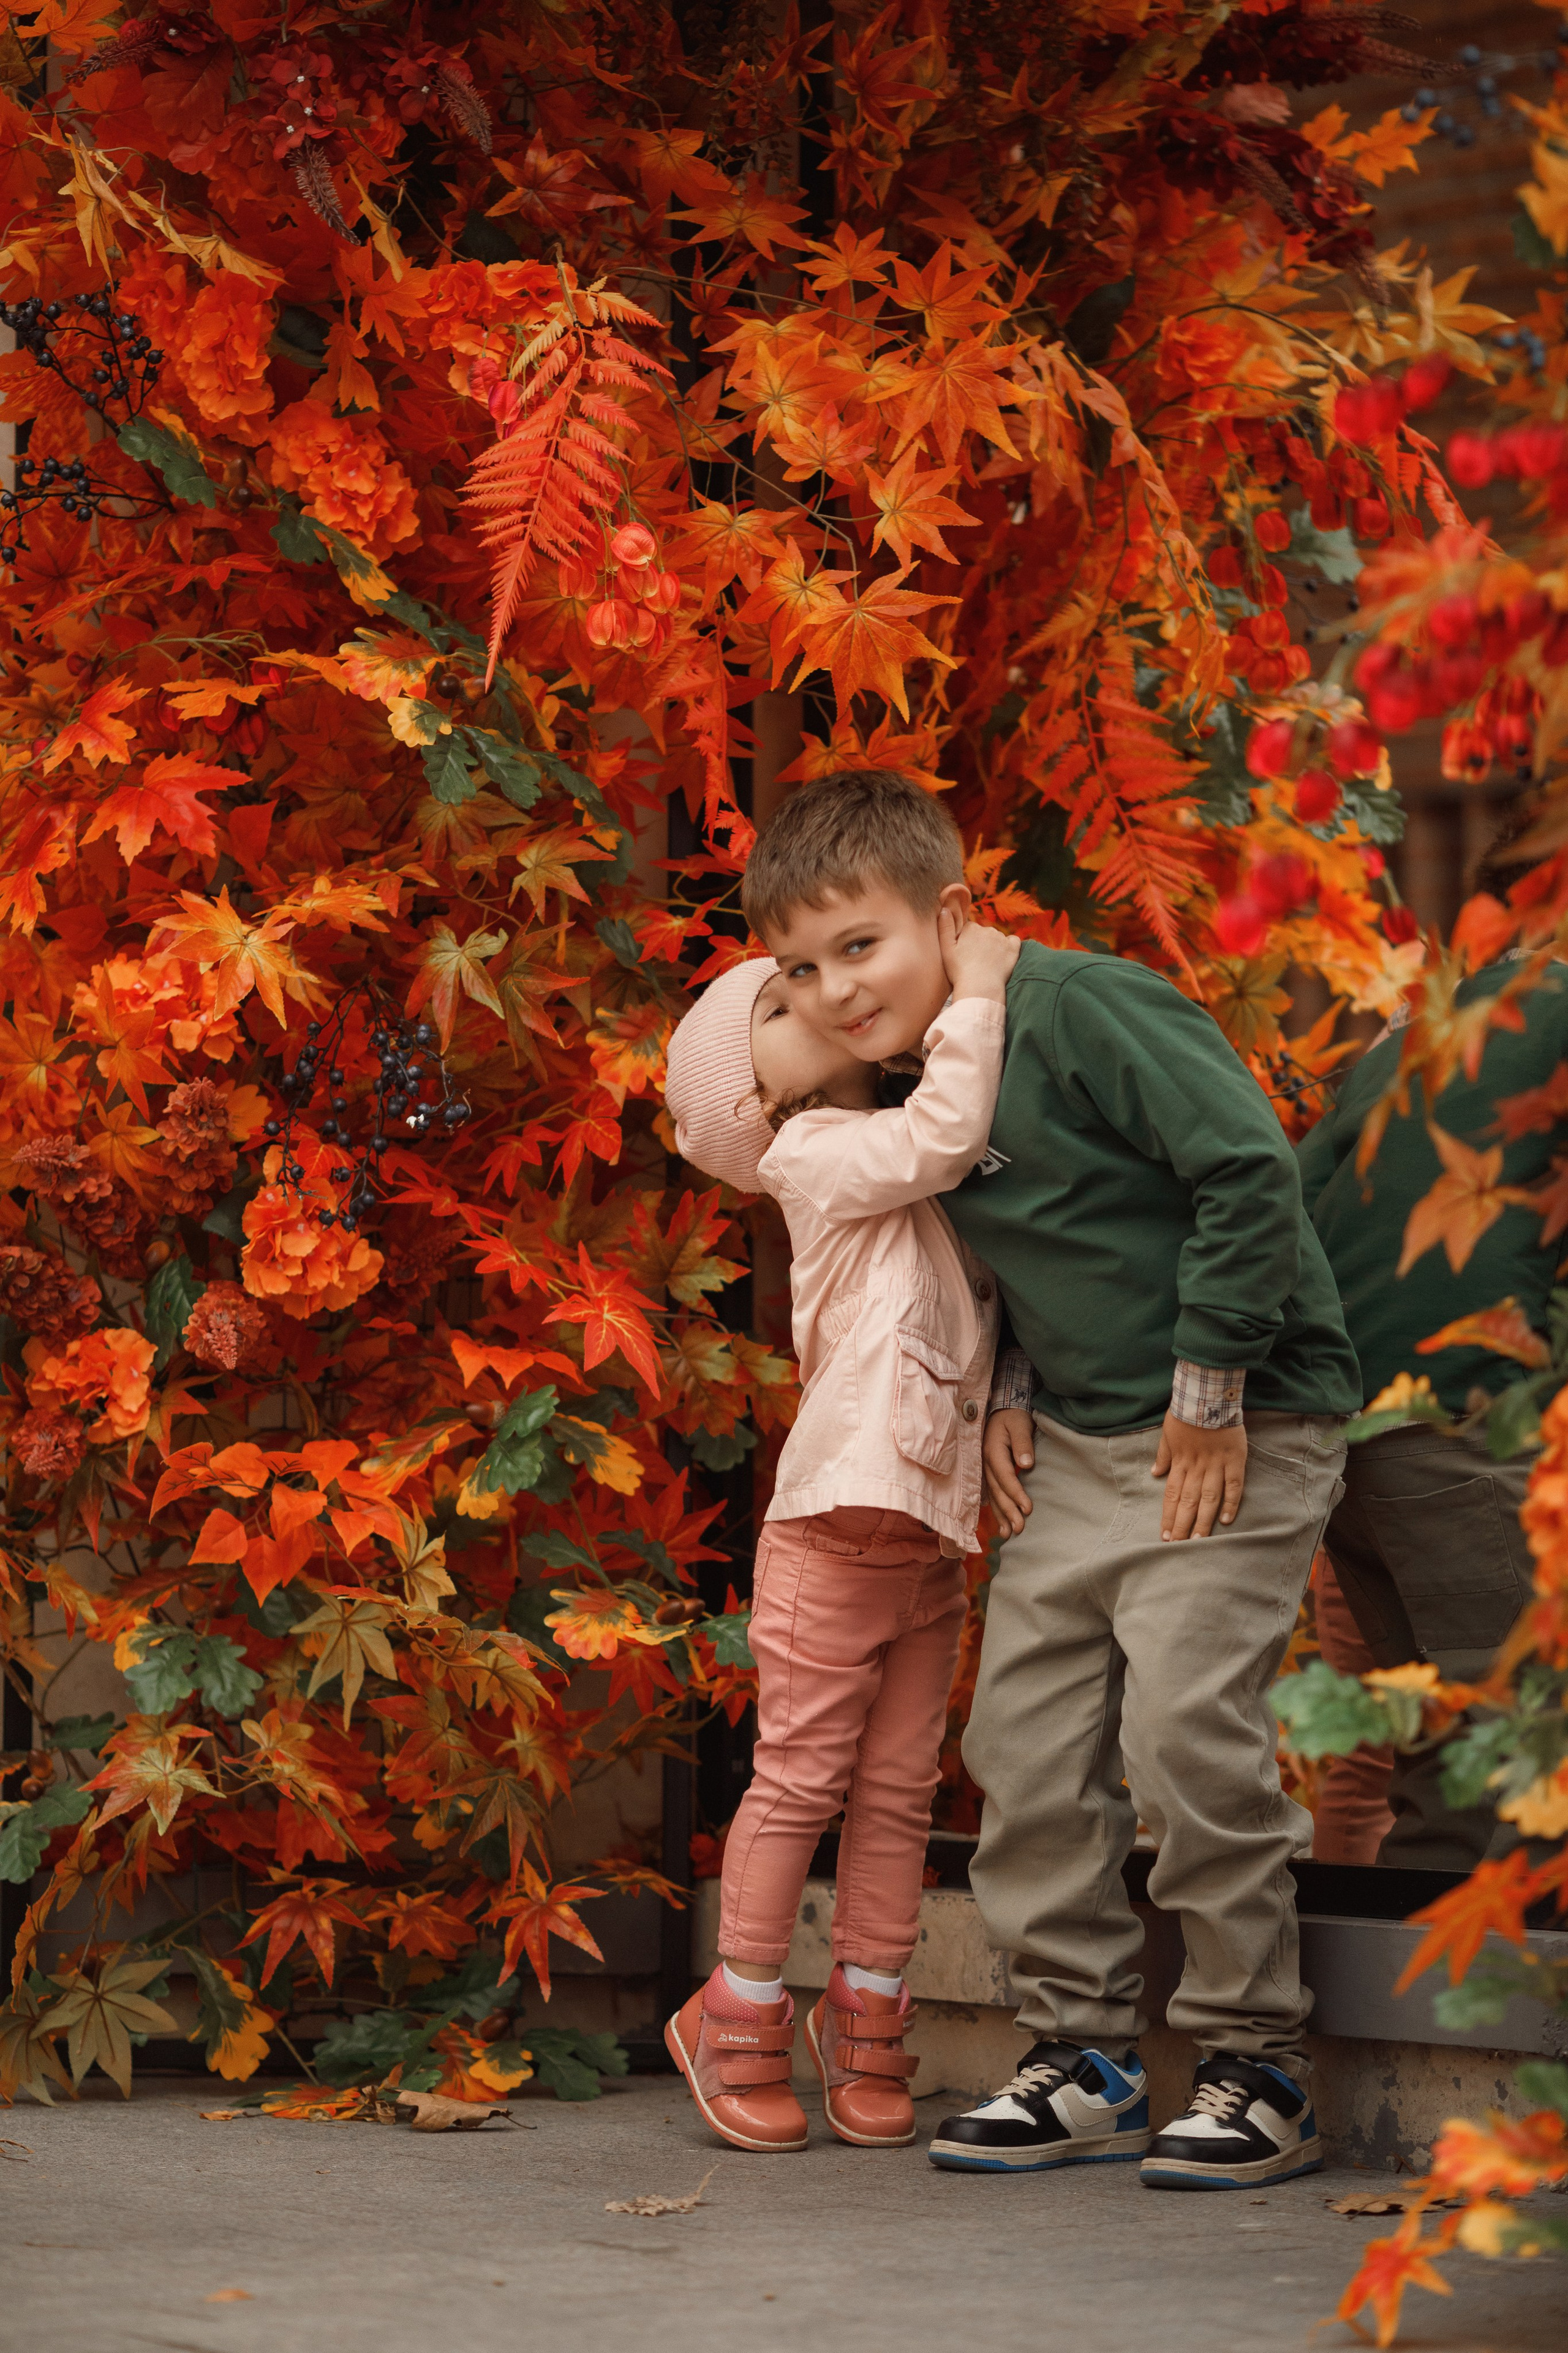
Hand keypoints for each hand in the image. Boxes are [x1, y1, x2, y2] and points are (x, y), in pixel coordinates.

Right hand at [939, 908, 1019, 1003]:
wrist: (979, 987)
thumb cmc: (959, 971)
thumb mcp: (945, 949)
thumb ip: (944, 927)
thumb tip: (945, 909)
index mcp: (970, 928)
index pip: (969, 930)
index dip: (966, 942)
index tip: (965, 955)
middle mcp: (987, 929)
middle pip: (983, 933)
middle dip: (980, 943)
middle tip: (976, 961)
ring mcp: (1001, 938)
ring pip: (997, 938)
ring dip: (994, 946)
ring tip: (988, 963)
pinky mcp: (1013, 948)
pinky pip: (1013, 941)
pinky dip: (1010, 946)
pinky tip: (1003, 957)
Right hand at [984, 1408, 1035, 1536]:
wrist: (1002, 1408)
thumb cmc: (1013, 1417)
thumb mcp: (1020, 1424)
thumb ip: (1023, 1443)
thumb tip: (1026, 1464)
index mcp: (993, 1451)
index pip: (1005, 1477)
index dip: (1016, 1494)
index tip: (1028, 1509)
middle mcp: (985, 1463)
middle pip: (997, 1491)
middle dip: (1008, 1511)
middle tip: (1019, 1529)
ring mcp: (985, 1468)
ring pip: (992, 1495)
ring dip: (1000, 1515)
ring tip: (1007, 1534)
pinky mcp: (988, 1472)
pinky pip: (991, 1493)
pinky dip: (996, 1508)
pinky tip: (1001, 1522)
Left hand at [1152, 1412, 1246, 1540]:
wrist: (1207, 1394)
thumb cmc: (1186, 1412)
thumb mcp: (1167, 1432)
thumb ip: (1163, 1454)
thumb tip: (1155, 1472)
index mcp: (1180, 1462)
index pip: (1171, 1495)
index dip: (1169, 1516)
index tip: (1165, 1535)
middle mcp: (1196, 1467)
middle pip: (1188, 1502)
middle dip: (1182, 1526)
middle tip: (1179, 1547)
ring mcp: (1216, 1464)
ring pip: (1208, 1498)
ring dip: (1203, 1521)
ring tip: (1198, 1542)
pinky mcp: (1235, 1459)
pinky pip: (1233, 1485)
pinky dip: (1230, 1502)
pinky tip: (1226, 1520)